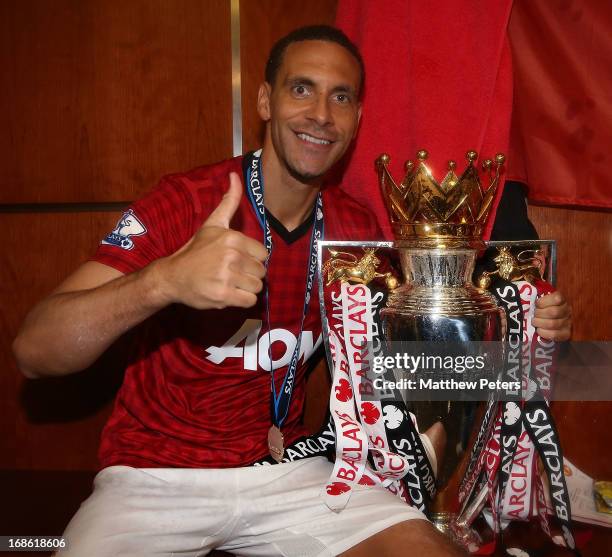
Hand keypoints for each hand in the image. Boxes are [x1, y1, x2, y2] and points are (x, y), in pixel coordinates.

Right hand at [156, 172, 267, 309]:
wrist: (172, 276)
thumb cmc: (196, 250)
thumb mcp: (213, 223)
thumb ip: (229, 201)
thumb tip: (235, 175)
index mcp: (233, 238)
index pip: (263, 254)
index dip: (252, 259)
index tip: (237, 260)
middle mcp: (231, 256)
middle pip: (261, 271)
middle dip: (249, 275)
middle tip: (232, 273)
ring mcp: (227, 276)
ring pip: (257, 287)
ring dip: (246, 288)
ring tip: (230, 283)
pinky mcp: (223, 295)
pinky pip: (249, 301)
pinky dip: (242, 301)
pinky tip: (229, 294)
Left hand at [532, 290, 571, 340]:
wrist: (544, 321)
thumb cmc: (538, 307)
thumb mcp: (537, 297)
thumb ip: (533, 292)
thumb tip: (524, 288)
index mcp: (560, 299)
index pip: (557, 298)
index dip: (543, 302)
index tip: (536, 304)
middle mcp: (567, 310)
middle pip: (553, 312)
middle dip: (539, 314)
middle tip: (533, 315)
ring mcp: (568, 322)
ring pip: (553, 324)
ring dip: (540, 323)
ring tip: (534, 322)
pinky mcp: (566, 333)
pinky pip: (556, 335)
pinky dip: (545, 333)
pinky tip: (539, 331)